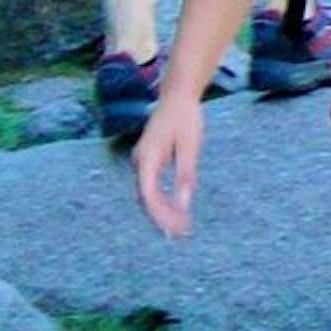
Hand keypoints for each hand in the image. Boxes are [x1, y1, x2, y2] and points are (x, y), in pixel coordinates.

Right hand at [134, 95, 203, 239]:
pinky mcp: (148, 162)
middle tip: (182, 234)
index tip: (176, 229)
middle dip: (163, 217)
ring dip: (163, 211)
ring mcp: (142, 162)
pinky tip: (175, 210)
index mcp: (148, 157)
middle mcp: (140, 162)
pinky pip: (151, 187)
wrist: (178, 96)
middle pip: (146, 198)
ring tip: (180, 228)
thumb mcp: (190, 145)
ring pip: (148, 195)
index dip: (161, 215)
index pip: (149, 195)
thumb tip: (184, 204)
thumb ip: (186, 174)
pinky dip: (162, 200)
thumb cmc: (186, 118)